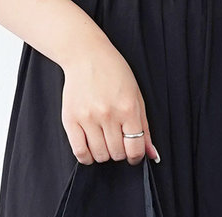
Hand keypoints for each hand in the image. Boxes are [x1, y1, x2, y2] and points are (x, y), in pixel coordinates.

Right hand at [60, 42, 160, 165]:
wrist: (85, 54)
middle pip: (117, 154)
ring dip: (104, 153)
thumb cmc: (113, 73)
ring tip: (103, 140)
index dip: (135, 157)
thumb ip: (144, 128)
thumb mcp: (136, 96)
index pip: (134, 149)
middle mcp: (108, 114)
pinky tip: (90, 147)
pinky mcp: (70, 119)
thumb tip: (152, 155)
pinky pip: (80, 152)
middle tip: (116, 140)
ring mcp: (88, 117)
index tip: (132, 154)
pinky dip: (87, 156)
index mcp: (127, 108)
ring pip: (100, 155)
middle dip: (119, 152)